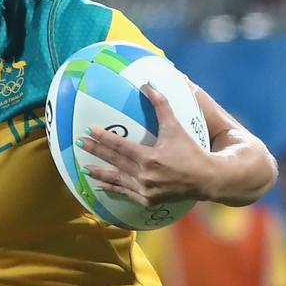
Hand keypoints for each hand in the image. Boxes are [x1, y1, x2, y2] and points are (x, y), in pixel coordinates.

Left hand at [77, 83, 209, 206]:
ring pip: (117, 180)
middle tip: (79, 143)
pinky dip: (112, 189)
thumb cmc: (190, 151)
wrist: (206, 179)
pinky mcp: (148, 201)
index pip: (120, 146)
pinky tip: (100, 185)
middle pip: (114, 161)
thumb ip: (161, 106)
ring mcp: (145, 190)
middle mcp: (145, 175)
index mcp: (150, 158)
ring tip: (84, 168)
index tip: (88, 130)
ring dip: (99, 173)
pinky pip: (125, 193)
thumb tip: (148, 84)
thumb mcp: (175, 128)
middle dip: (95, 151)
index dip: (103, 137)